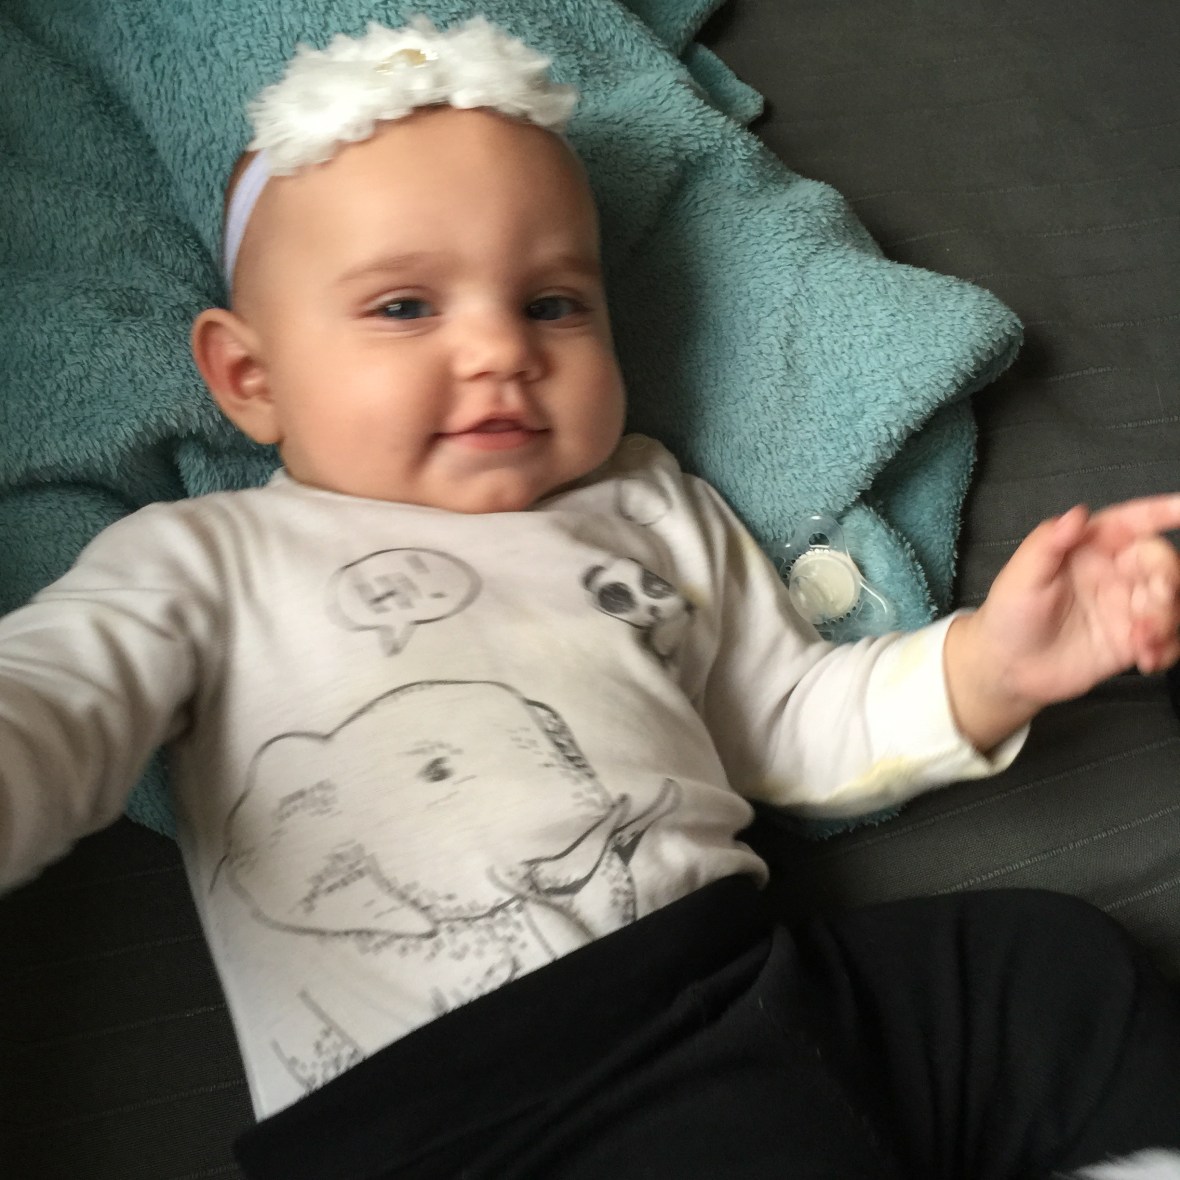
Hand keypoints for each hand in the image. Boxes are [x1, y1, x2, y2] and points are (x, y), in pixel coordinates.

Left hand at [945, 495, 1179, 751]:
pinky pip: (1169, 637)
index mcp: (1090, 548)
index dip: (1161, 511)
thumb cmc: (1009, 614)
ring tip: (1143, 642)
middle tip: (1152, 607)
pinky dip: (1168, 647)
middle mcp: (1115, 572)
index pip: (1132, 522)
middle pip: (1162, 563)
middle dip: (1168, 581)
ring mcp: (1127, 606)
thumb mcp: (1020, 577)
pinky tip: (1146, 660)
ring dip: (1169, 620)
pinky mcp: (1133, 639)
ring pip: (1172, 601)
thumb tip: (1077, 514)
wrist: (1007, 668)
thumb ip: (1048, 543)